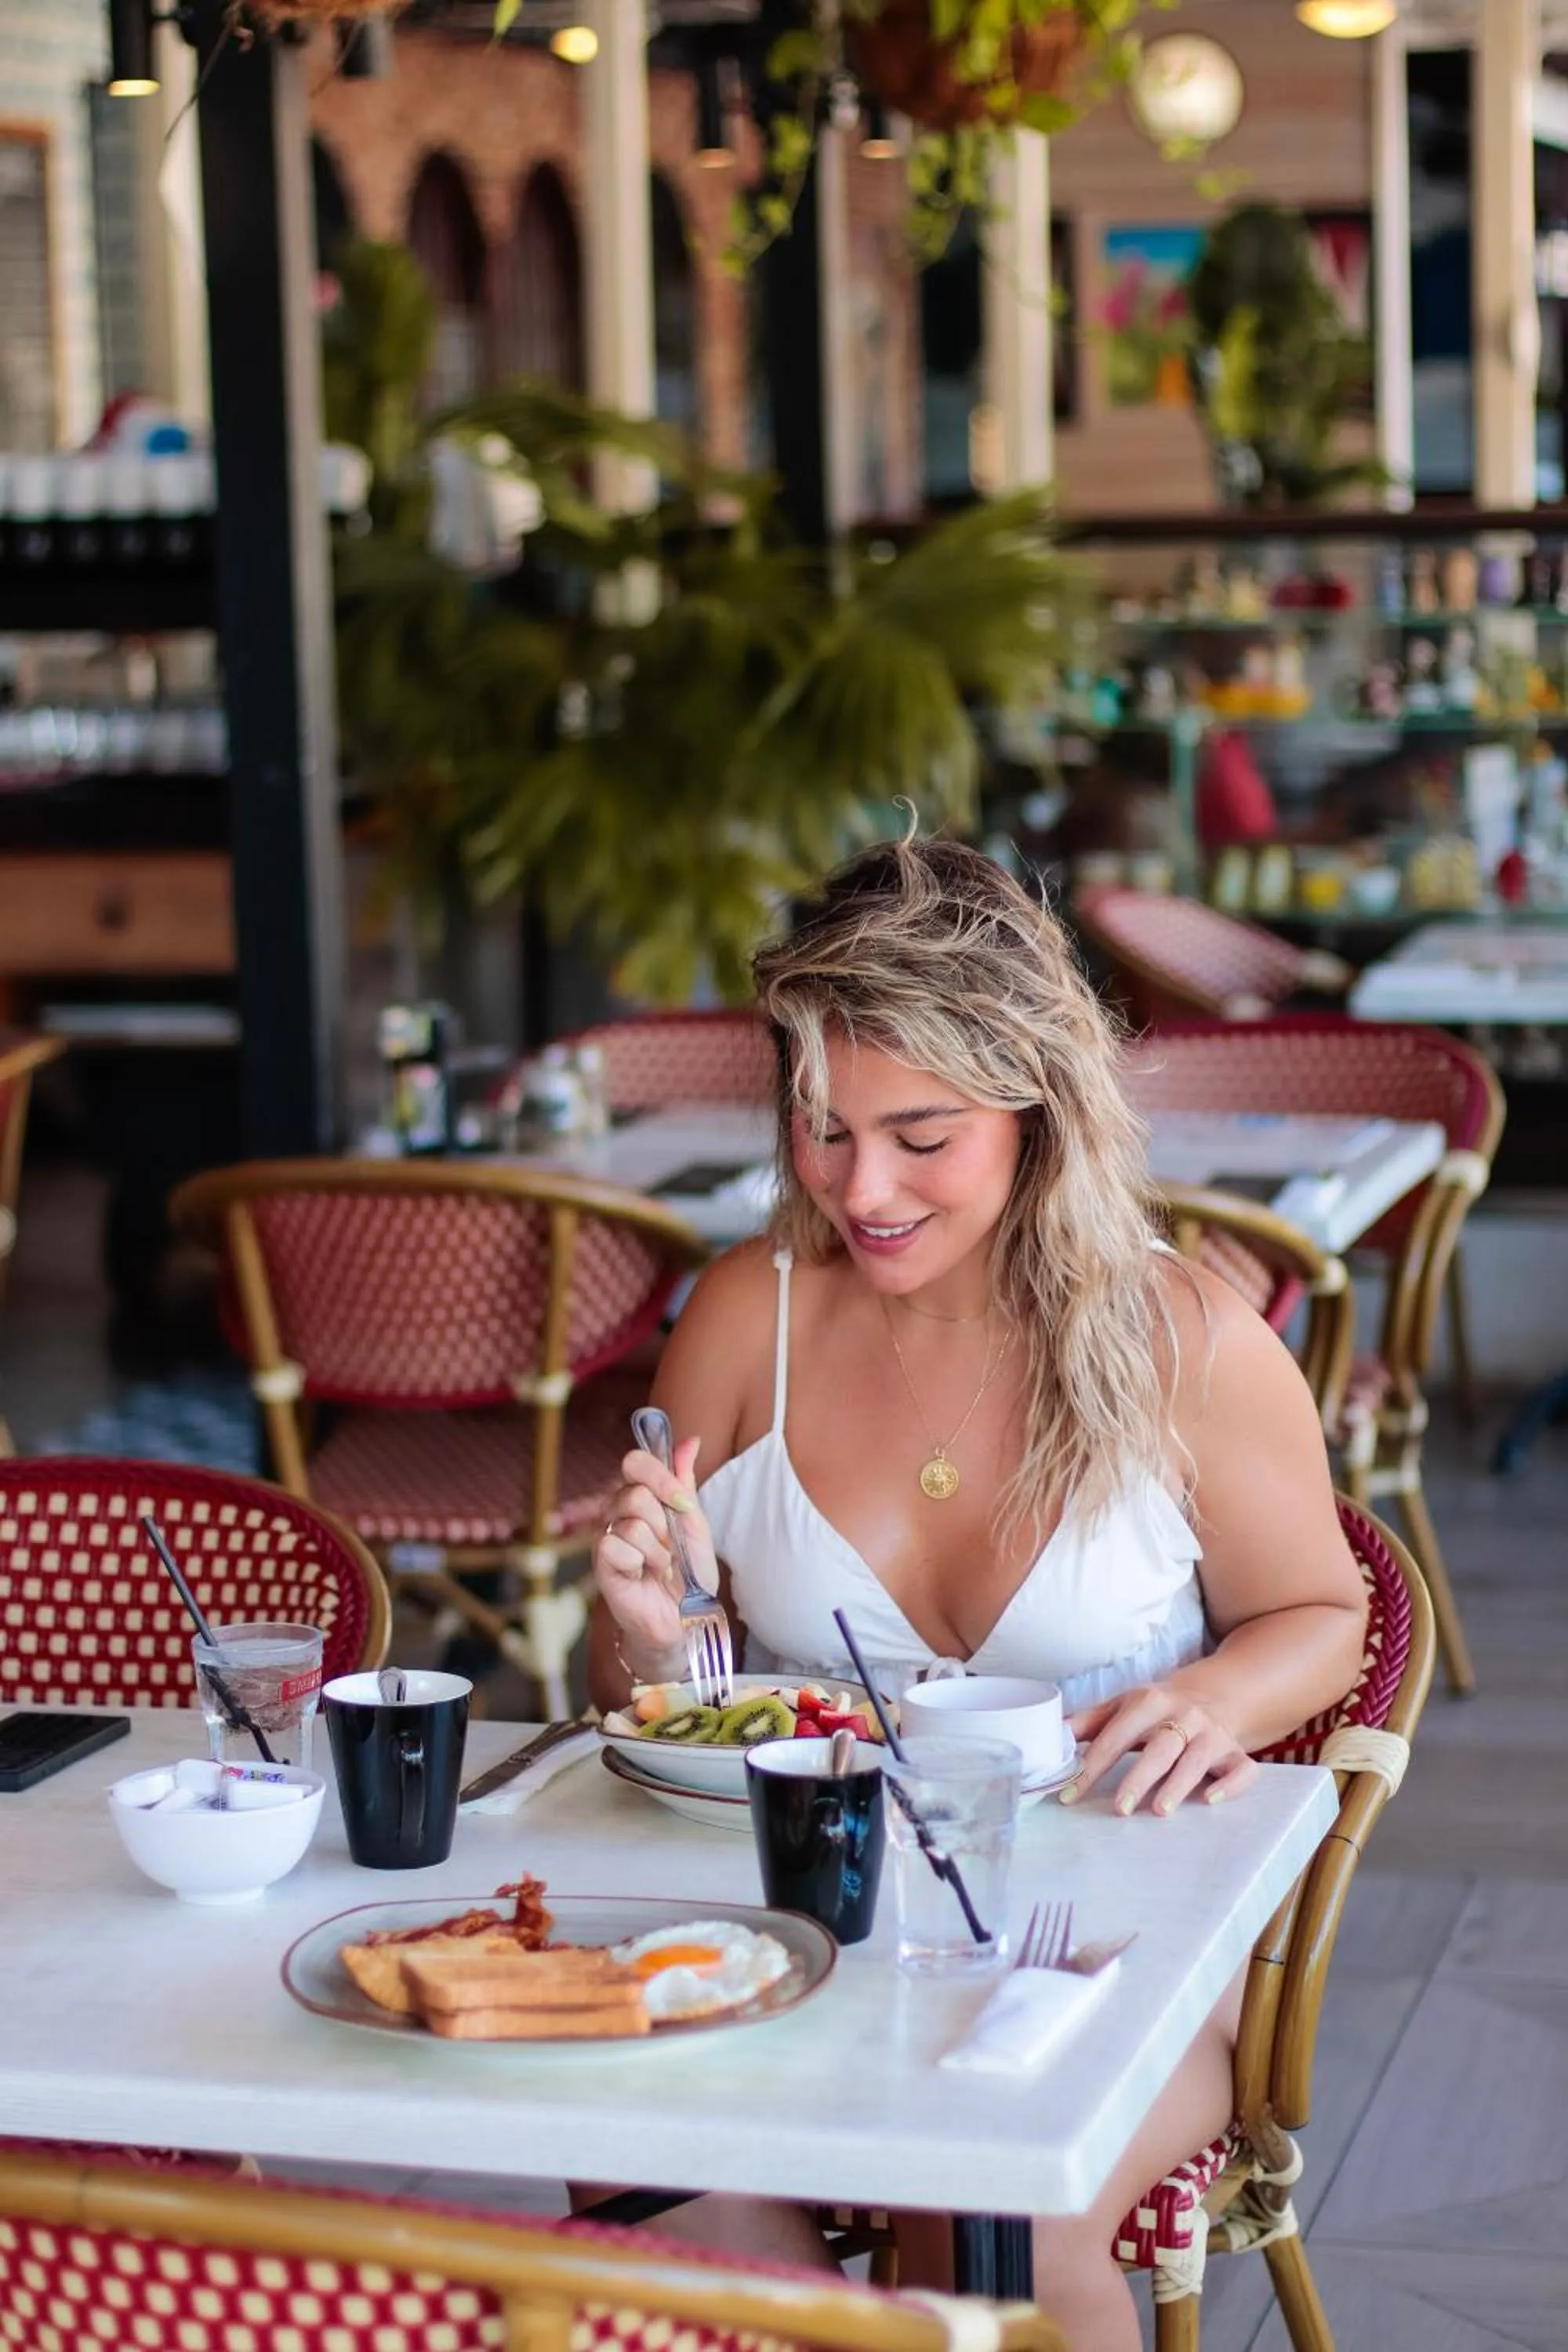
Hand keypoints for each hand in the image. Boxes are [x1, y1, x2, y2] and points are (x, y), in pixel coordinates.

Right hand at [593, 1438, 716, 1676]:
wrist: (686, 1618)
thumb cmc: (689, 1573)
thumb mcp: (695, 1524)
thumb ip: (685, 1484)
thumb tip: (690, 1440)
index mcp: (641, 1496)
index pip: (635, 1462)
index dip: (659, 1476)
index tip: (682, 1503)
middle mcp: (618, 1511)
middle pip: (635, 1493)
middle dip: (665, 1524)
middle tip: (670, 1547)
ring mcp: (606, 1535)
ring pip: (631, 1523)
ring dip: (658, 1551)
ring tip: (661, 1567)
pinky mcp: (601, 1562)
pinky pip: (615, 1545)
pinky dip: (641, 1564)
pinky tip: (644, 1576)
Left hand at [1063, 1685, 1257, 1817]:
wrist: (1214, 1692)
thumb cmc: (1158, 1707)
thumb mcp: (1123, 1705)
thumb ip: (1089, 1722)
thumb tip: (1052, 1735)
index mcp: (1149, 1701)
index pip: (1117, 1735)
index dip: (1093, 1766)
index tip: (1071, 1794)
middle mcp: (1184, 1715)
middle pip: (1160, 1747)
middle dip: (1139, 1777)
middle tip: (1120, 1808)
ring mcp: (1213, 1733)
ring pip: (1198, 1758)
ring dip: (1179, 1784)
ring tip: (1159, 1810)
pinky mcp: (1236, 1751)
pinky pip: (1242, 1768)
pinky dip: (1231, 1784)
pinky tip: (1211, 1799)